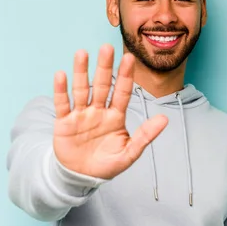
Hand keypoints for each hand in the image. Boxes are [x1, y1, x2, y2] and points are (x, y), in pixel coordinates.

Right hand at [52, 44, 167, 178]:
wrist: (81, 177)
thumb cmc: (107, 165)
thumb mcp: (129, 153)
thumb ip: (145, 136)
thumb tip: (165, 119)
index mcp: (116, 116)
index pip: (122, 92)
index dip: (125, 76)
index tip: (129, 58)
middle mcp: (99, 111)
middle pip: (102, 85)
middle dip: (104, 67)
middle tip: (107, 47)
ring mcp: (81, 114)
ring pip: (81, 89)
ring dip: (81, 72)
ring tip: (82, 53)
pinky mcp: (64, 122)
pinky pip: (63, 104)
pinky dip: (61, 90)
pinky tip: (61, 75)